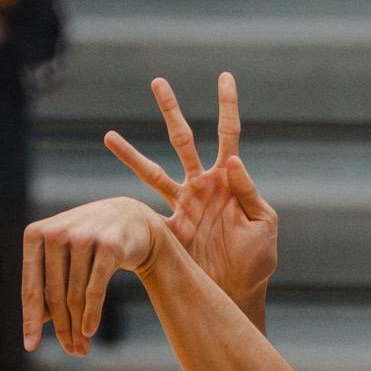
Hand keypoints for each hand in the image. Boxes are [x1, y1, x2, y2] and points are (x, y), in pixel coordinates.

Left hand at [22, 192, 167, 355]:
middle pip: (54, 295)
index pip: (31, 286)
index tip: (30, 346)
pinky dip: (91, 313)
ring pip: (75, 295)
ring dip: (77, 327)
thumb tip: (36, 325)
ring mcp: (83, 237)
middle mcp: (57, 233)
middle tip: (70, 351)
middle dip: (61, 328)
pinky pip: (95, 289)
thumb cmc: (88, 243)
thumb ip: (48, 285)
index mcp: (36, 235)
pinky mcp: (108, 246)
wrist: (130, 219)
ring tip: (82, 348)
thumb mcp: (63, 258)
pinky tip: (89, 331)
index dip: (30, 319)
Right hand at [104, 72, 278, 315]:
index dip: (227, 106)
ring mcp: (182, 205)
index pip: (228, 134)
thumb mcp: (262, 224)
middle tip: (158, 82)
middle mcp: (202, 186)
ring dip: (130, 155)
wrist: (235, 293)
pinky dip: (126, 203)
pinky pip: (143, 211)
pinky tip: (108, 200)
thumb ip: (249, 191)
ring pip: (153, 172)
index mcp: (228, 180)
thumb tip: (231, 161)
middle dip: (170, 111)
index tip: (225, 77)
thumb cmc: (256, 261)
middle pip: (184, 139)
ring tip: (108, 135)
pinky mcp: (168, 229)